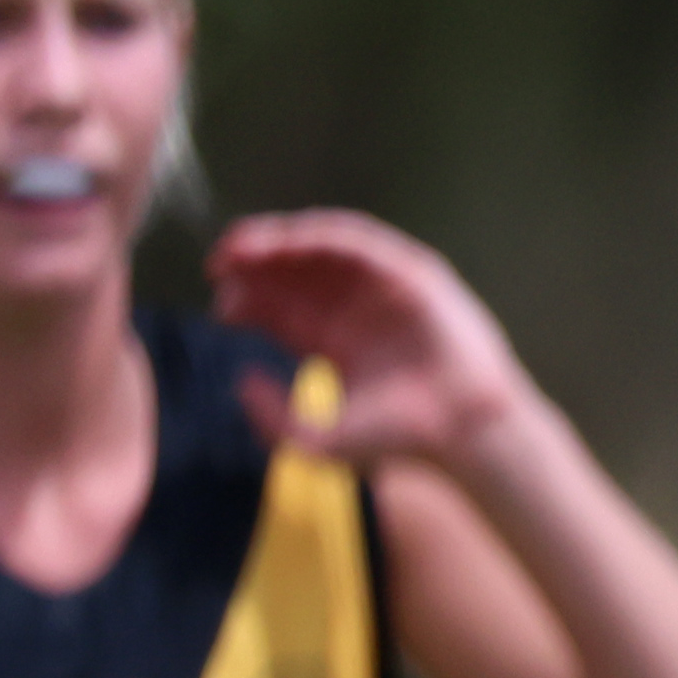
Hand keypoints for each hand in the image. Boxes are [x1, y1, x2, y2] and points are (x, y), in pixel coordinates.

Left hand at [200, 211, 554, 486]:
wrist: (459, 428)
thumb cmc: (398, 440)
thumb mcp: (315, 443)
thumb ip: (270, 419)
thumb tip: (243, 380)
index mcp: (336, 342)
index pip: (280, 307)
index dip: (246, 300)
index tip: (221, 306)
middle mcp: (357, 311)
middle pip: (292, 273)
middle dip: (252, 264)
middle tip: (218, 264)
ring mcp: (384, 288)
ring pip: (320, 248)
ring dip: (278, 239)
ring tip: (241, 246)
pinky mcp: (411, 273)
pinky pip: (359, 240)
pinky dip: (319, 234)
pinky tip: (286, 242)